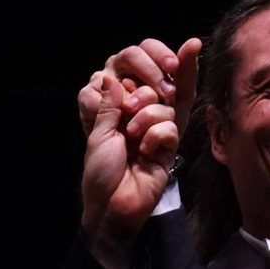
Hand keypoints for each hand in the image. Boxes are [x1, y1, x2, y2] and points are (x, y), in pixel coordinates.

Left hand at [78, 36, 198, 268]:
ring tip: (133, 137)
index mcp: (120, 105)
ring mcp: (158, 126)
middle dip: (143, 91)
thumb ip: (109, 103)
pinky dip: (155, 137)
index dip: (140, 63)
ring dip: (146, 117)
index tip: (129, 77)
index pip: (136, 67)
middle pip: (156, 79)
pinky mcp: (171, 144)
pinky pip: (170, 125)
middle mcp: (141, 111)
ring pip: (164, 102)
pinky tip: (146, 152)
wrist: (112, 205)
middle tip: (129, 112)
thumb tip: (113, 77)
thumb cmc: (101, 171)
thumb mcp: (98, 133)